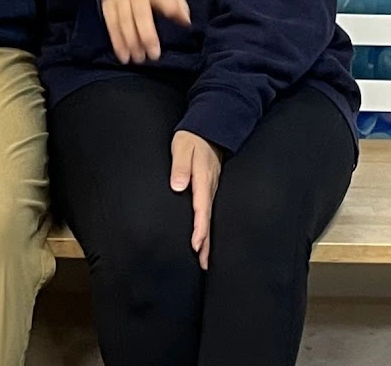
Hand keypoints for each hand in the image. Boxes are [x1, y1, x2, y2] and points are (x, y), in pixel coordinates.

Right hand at [101, 0, 191, 63]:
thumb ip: (178, 3)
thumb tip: (185, 21)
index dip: (169, 5)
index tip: (176, 18)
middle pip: (140, 14)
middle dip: (147, 36)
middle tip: (154, 55)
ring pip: (124, 21)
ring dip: (131, 43)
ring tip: (138, 59)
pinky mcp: (108, 5)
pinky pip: (111, 25)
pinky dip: (117, 42)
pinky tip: (123, 56)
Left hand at [170, 131, 221, 267]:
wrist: (211, 125)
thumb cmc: (192, 137)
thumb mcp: (182, 147)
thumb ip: (180, 166)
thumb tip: (178, 186)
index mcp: (203, 178)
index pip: (201, 208)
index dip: (199, 228)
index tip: (196, 246)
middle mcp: (210, 186)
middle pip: (209, 218)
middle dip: (207, 243)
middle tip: (204, 264)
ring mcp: (213, 187)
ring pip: (211, 217)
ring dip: (209, 238)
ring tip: (205, 260)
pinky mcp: (212, 186)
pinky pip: (210, 210)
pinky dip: (209, 226)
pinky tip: (207, 236)